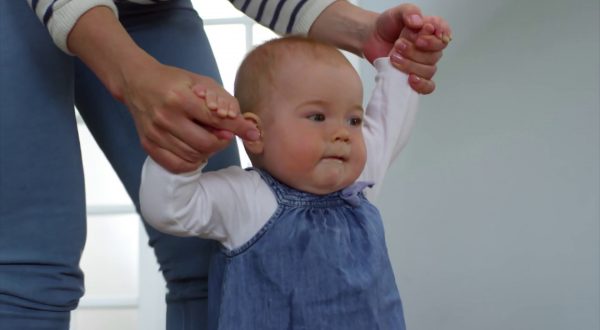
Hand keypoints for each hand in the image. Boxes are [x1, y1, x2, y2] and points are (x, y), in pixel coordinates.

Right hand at [122, 60, 257, 172]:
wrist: (137, 82)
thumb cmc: (174, 81)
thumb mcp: (201, 82)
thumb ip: (224, 102)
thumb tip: (244, 126)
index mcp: (180, 98)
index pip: (216, 119)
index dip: (237, 127)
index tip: (253, 133)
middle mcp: (165, 117)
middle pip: (206, 143)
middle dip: (221, 141)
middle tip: (223, 134)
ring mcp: (155, 133)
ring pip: (193, 156)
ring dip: (208, 151)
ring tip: (207, 138)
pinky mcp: (148, 145)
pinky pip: (177, 165)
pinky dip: (192, 162)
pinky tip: (195, 151)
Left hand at [362, 5, 451, 93]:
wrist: (371, 37)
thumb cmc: (387, 25)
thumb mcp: (397, 13)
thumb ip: (409, 12)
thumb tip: (418, 22)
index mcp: (432, 30)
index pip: (444, 37)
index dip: (432, 41)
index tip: (418, 39)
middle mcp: (431, 48)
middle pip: (435, 56)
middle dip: (415, 52)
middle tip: (398, 45)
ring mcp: (423, 64)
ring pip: (429, 70)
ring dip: (411, 65)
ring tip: (393, 57)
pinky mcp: (415, 77)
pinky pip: (427, 86)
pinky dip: (421, 84)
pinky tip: (410, 79)